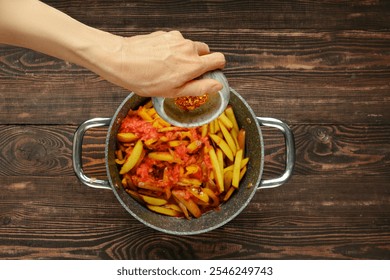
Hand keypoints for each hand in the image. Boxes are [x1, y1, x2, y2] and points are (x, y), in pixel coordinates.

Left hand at [97, 31, 225, 97]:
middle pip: (205, 51)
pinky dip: (172, 49)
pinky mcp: (165, 34)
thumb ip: (199, 88)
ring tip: (169, 67)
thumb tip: (217, 86)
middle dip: (200, 60)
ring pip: (189, 46)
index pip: (219, 59)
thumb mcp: (174, 92)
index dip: (217, 66)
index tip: (210, 72)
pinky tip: (160, 59)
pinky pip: (176, 42)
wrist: (122, 60)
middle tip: (186, 73)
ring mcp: (176, 39)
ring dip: (185, 55)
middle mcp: (188, 48)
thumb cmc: (144, 79)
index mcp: (193, 64)